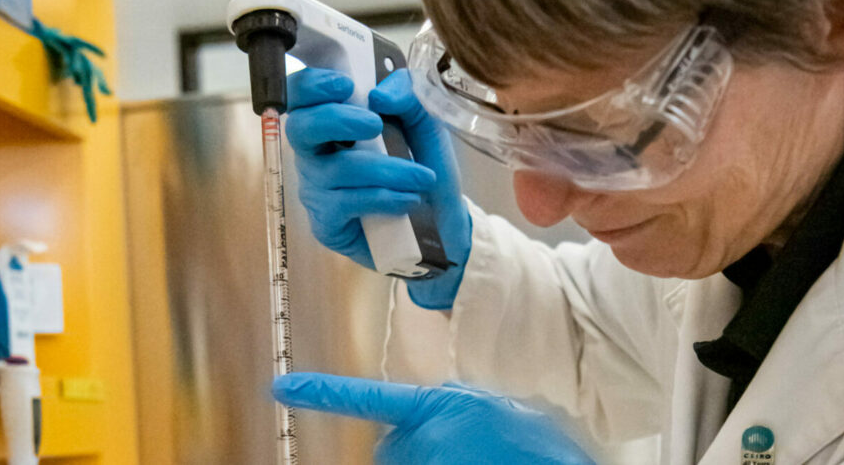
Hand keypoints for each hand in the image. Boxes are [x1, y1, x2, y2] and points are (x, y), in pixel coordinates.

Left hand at [273, 372, 594, 464]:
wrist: (561, 459)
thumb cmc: (532, 445)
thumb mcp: (488, 410)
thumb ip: (450, 408)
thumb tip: (417, 425)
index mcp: (444, 404)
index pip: (370, 397)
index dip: (324, 393)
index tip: (282, 387)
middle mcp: (429, 434)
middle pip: (394, 445)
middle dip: (417, 448)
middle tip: (464, 452)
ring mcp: (430, 459)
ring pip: (403, 462)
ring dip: (428, 462)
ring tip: (473, 457)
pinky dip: (428, 462)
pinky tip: (460, 457)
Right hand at [285, 68, 470, 307]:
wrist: (440, 218)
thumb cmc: (420, 160)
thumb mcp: (424, 119)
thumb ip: (407, 94)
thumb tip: (378, 96)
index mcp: (332, 115)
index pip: (301, 92)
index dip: (312, 85)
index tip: (345, 85)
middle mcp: (315, 149)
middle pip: (300, 127)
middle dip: (335, 120)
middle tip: (374, 124)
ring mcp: (316, 187)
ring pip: (335, 170)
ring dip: (384, 169)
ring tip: (422, 177)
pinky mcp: (325, 222)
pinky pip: (346, 204)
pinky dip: (383, 197)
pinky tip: (409, 199)